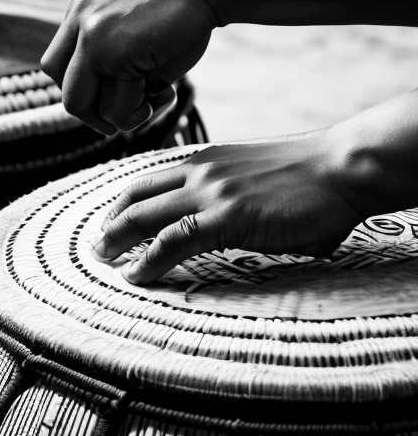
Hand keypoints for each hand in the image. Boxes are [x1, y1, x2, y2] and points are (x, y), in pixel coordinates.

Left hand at [42, 0, 226, 134]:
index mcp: (82, 8)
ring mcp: (91, 37)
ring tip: (158, 98)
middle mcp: (79, 19)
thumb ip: (118, 53)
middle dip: (94, 113)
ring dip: (122, 116)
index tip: (118, 99)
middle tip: (133, 112)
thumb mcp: (141, 22)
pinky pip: (116, 109)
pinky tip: (168, 92)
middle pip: (62, 87)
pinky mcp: (111, 53)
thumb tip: (115, 110)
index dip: (85, 90)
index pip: (59, 63)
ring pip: (79, 105)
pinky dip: (142, 112)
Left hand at [91, 131, 363, 283]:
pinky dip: (149, 260)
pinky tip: (138, 275)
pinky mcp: (228, 216)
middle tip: (97, 246)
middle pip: (136, 195)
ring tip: (104, 261)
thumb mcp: (254, 174)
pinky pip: (174, 240)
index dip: (124, 203)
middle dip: (110, 222)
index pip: (150, 180)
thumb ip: (230, 192)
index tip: (112, 223)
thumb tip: (228, 221)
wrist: (338, 167)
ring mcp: (212, 192)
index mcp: (206, 160)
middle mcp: (200, 171)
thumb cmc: (308, 176)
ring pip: (145, 216)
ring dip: (118, 240)